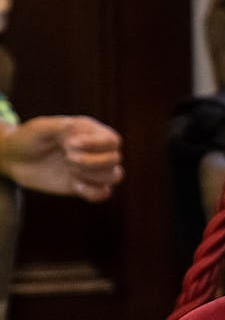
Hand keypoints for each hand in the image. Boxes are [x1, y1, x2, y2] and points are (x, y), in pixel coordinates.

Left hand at [0, 116, 122, 201]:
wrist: (13, 159)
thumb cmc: (27, 138)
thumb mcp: (39, 128)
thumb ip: (61, 126)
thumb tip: (78, 129)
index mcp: (90, 132)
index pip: (112, 140)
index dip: (97, 144)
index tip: (69, 144)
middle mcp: (95, 150)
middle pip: (115, 159)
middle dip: (92, 162)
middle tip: (67, 158)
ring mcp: (90, 169)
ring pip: (114, 176)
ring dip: (93, 176)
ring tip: (70, 170)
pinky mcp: (83, 185)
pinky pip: (103, 193)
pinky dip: (94, 193)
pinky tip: (76, 186)